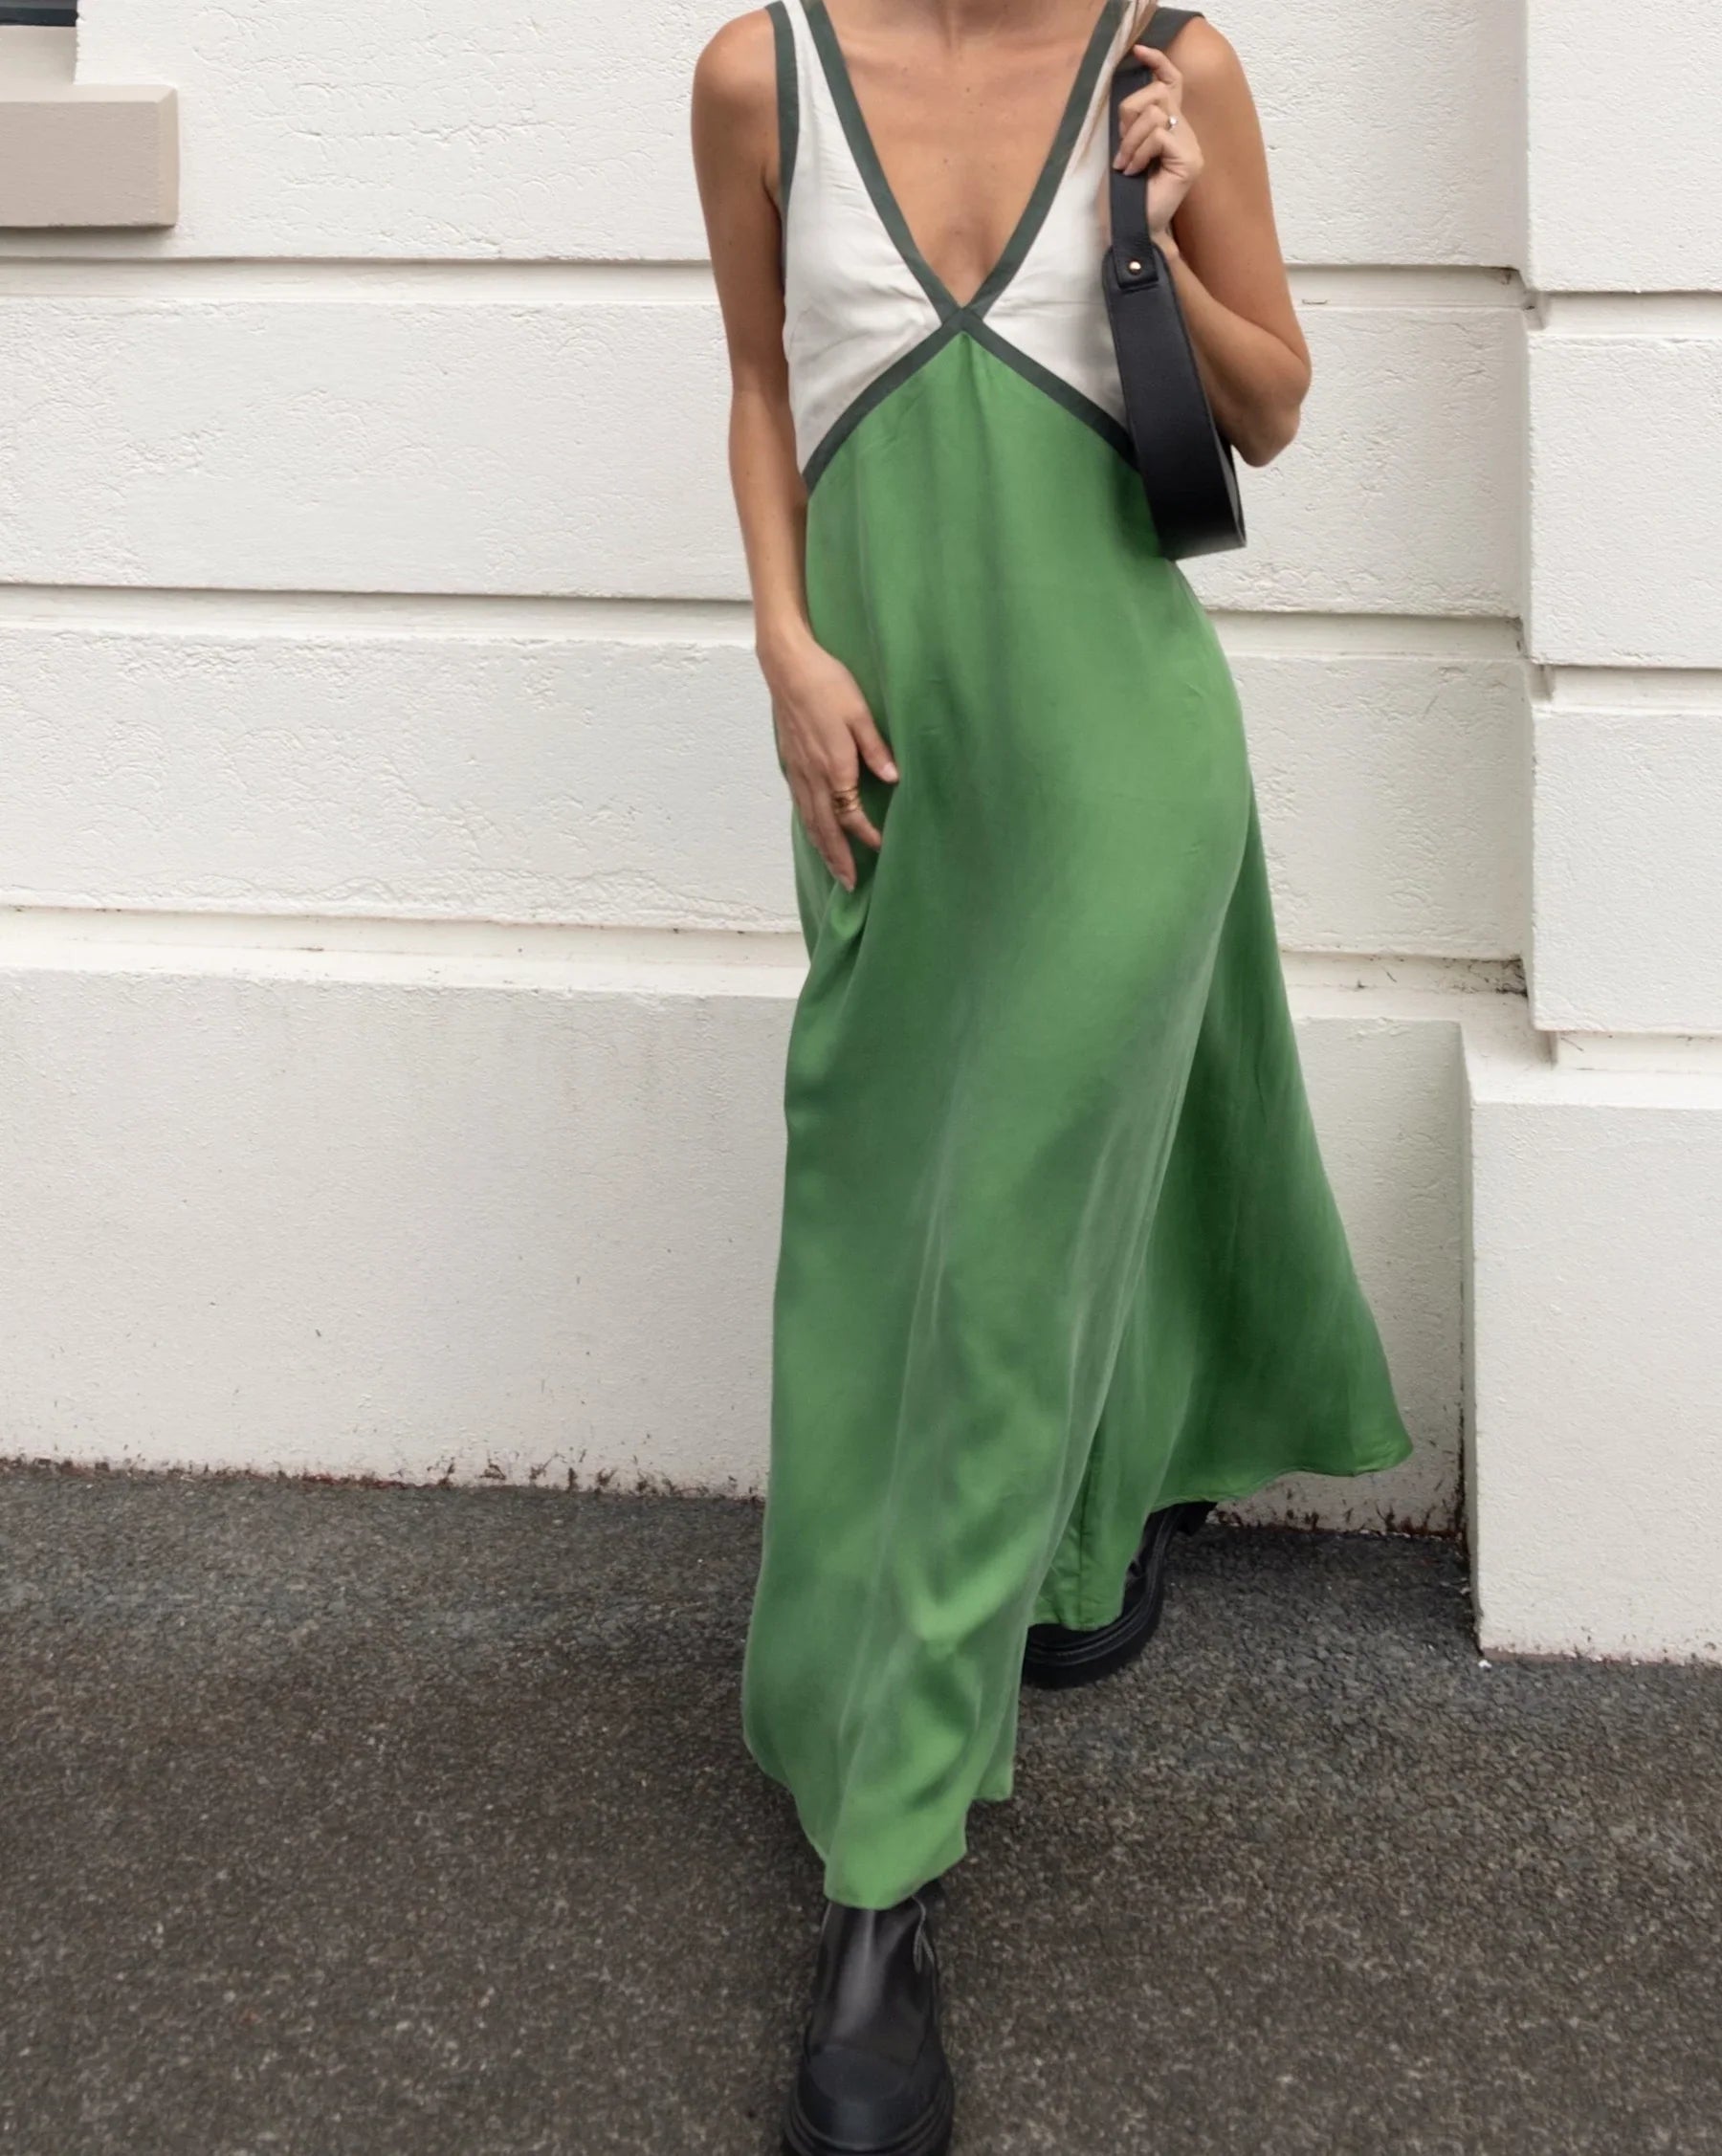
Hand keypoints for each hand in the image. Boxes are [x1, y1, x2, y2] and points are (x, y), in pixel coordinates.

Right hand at [763, 634, 896, 890]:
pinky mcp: (791, 762)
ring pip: (810, 820)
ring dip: (822, 847)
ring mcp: (799, 771)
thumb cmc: (828, 685)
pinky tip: (815, 831)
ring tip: (833, 868)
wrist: (787, 666)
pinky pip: (800, 804)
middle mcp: (813, 776)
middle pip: (825, 828)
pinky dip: (809, 825)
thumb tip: (893, 778)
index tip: (881, 848)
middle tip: (848, 883)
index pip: (850, 814)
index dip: (865, 835)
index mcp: (833, 767)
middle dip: (837, 858)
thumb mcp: (860, 713)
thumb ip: (875, 749)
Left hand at [1114, 42, 1203, 244]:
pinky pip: (1159, 135)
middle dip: (1130, 114)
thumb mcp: (1124, 148)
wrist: (1130, 231)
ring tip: (1126, 165)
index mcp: (1173, 129)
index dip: (1159, 64)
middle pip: (1158, 94)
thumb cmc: (1124, 196)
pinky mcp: (1189, 161)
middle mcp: (1187, 135)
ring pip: (1156, 114)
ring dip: (1131, 139)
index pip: (1173, 84)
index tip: (1139, 51)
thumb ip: (1135, 121)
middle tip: (1122, 148)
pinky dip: (1138, 152)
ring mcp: (1191, 148)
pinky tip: (1132, 172)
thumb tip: (1134, 92)